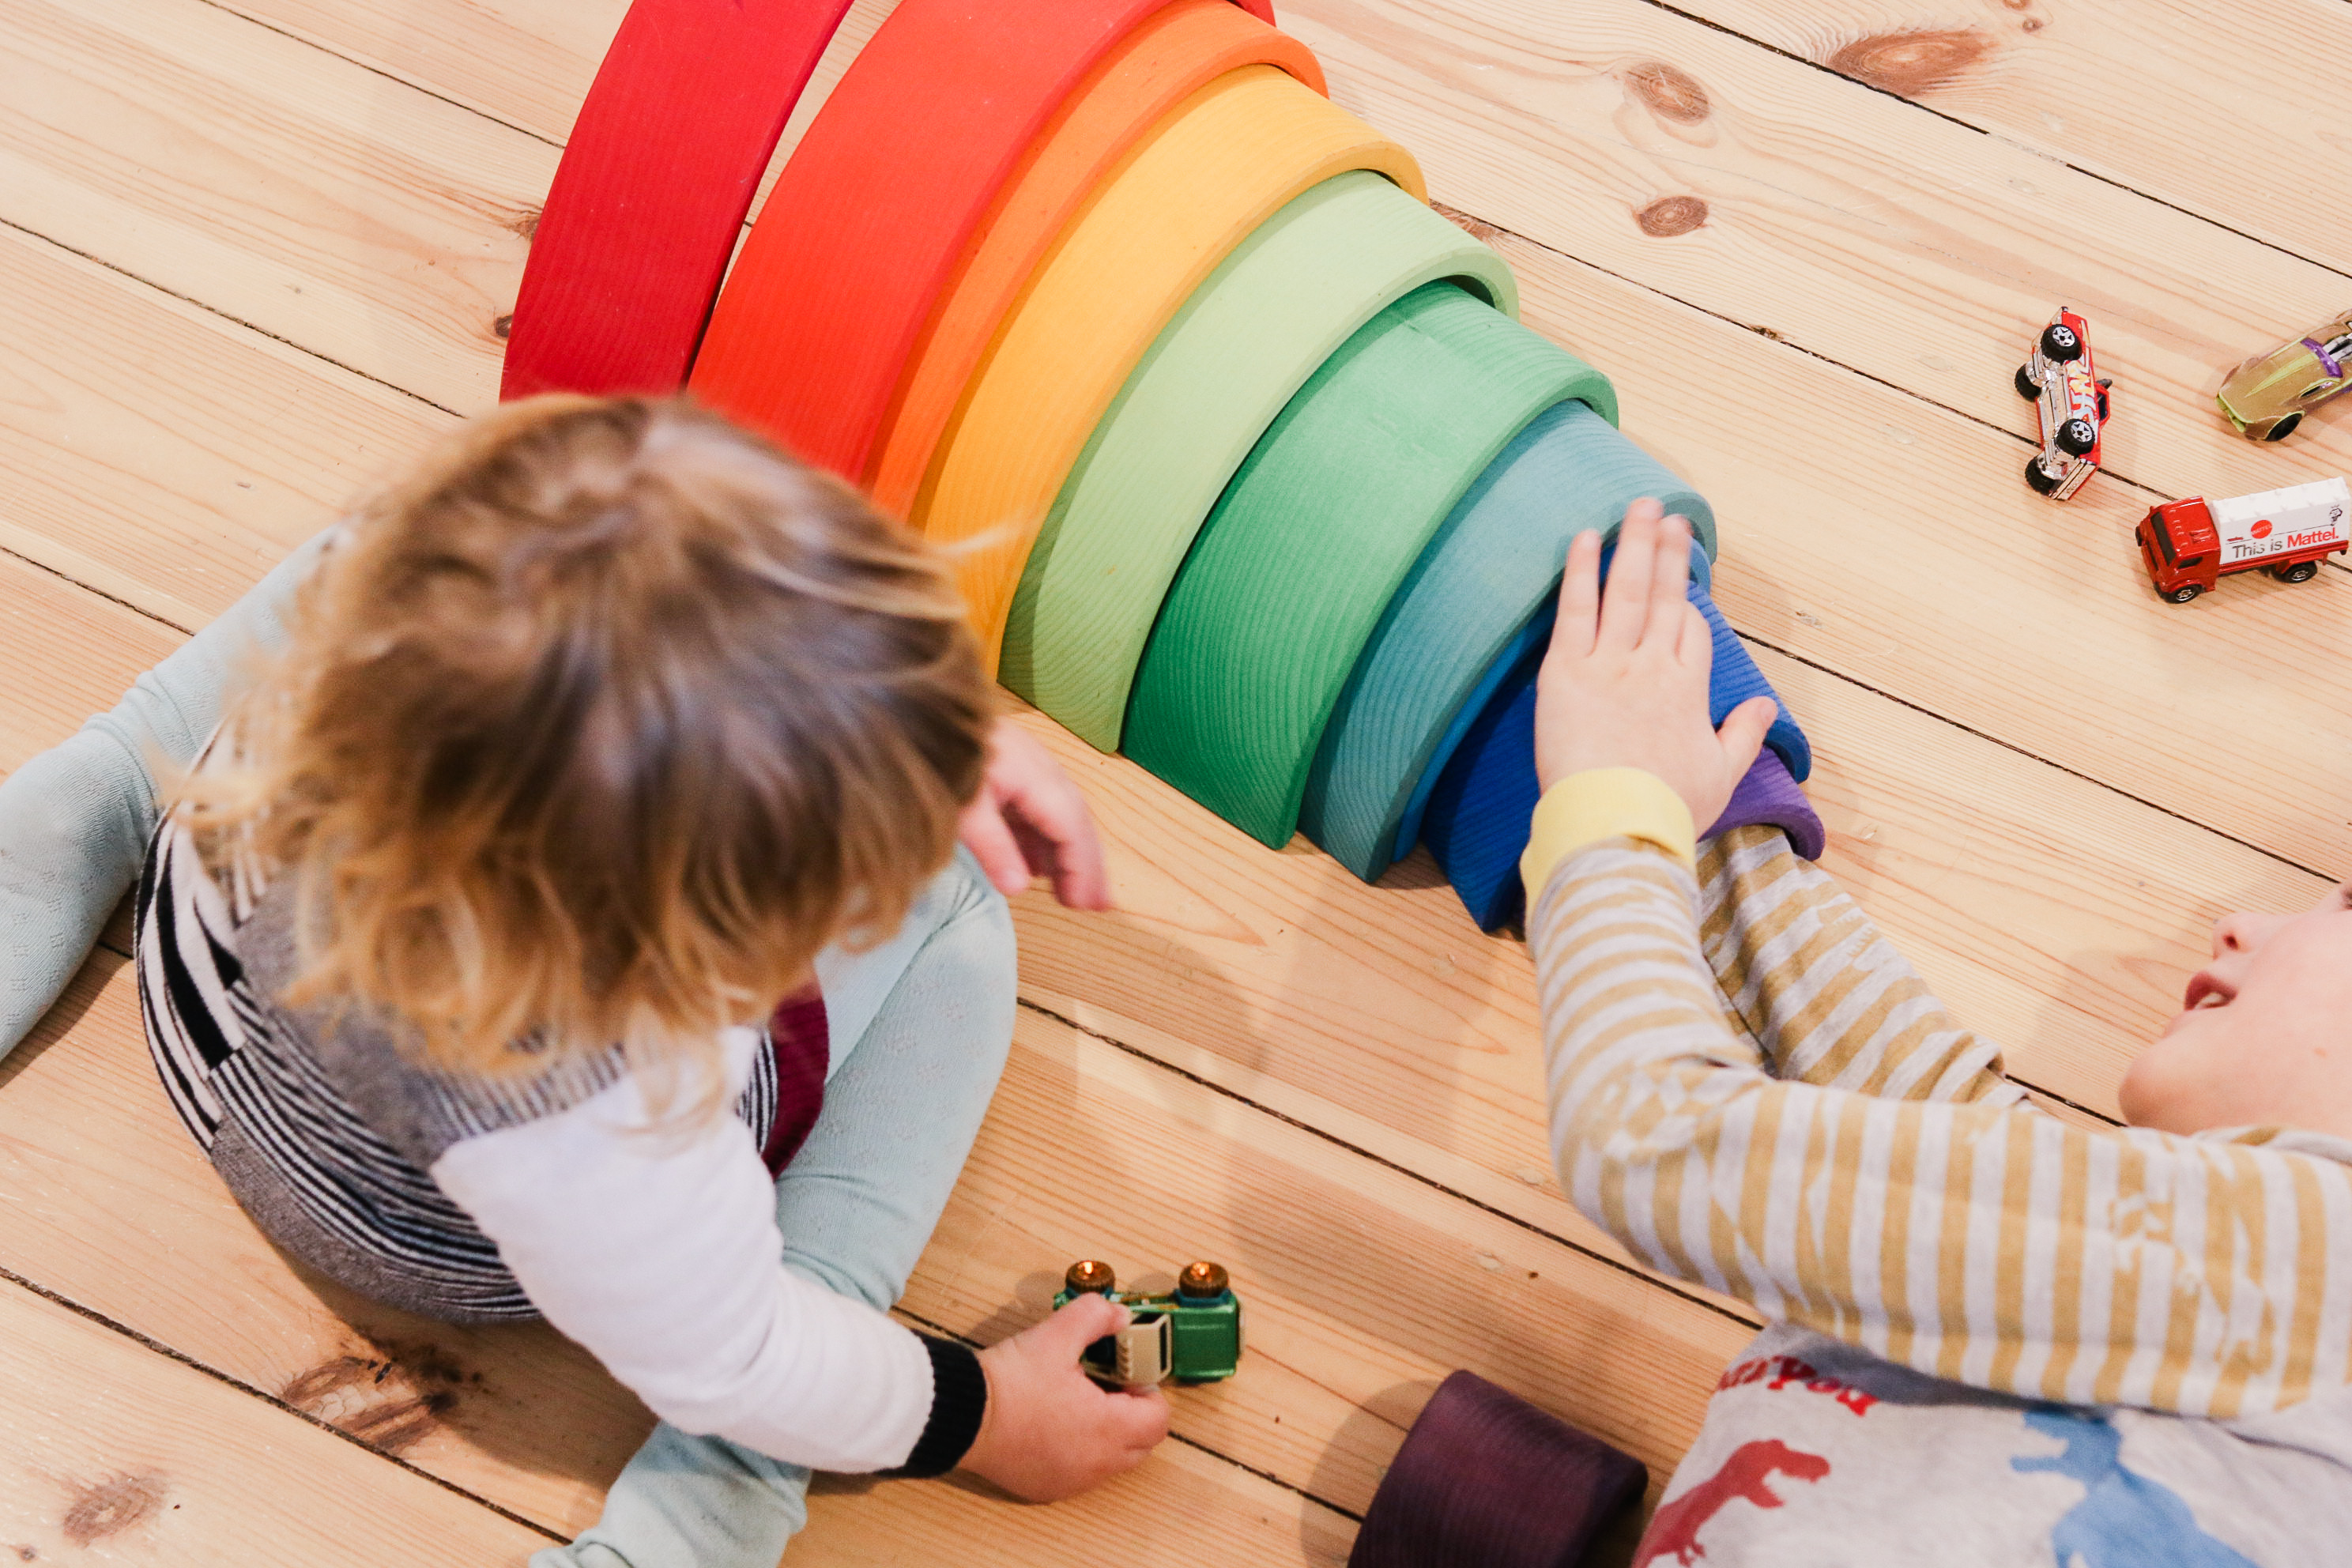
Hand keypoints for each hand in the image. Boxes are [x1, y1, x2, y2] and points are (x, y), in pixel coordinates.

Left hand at [957, 718, 1111, 909]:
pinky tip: (1039, 867)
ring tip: (1074, 894)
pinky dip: (1045, 842)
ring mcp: (1031, 771)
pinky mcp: (1015, 773)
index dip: (1081, 868)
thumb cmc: (945, 755)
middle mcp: (1043, 772)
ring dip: (1069, 856)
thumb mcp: (963, 806)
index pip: (1071, 829)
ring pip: (1062, 818)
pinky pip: (1040, 812)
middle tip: (1098, 906)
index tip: (1084, 904)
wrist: (928, 712)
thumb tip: (1019, 889)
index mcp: (1036, 778)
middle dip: (1088, 865)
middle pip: (1076, 823)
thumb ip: (992, 846)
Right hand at [959, 1293, 1169, 1500]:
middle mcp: (1095, 1464)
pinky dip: (1080, 1451)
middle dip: (1132, 1414)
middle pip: (1141, 1444)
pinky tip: (1054, 1424)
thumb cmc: (1010, 1381)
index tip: (1126, 1373)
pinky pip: (1080, 1474)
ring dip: (1107, 1434)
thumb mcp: (1056, 1335)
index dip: (1149, 1391)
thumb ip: (1095, 1316)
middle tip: (1106, 1385)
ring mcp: (1070, 1481)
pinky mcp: (1044, 1488)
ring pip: (1111, 1461)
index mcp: (1108, 1429)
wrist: (960, 1413)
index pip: (1158, 1419)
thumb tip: (1118, 1315)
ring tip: (1077, 1402)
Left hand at [1534, 500, 1777, 831]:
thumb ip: (1743, 736)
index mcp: (1688, 691)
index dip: (1688, 604)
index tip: (1685, 581)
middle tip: (1669, 515)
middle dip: (1668, 553)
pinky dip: (1582, 572)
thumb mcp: (1720, 776)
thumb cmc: (1666, 808)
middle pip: (1664, 598)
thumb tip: (1767, 708)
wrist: (1615, 823)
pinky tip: (1587, 538)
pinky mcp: (1567, 672)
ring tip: (1639, 507)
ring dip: (1634, 545)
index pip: (1692, 632)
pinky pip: (1576, 610)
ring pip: (1626, 592)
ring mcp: (1611, 665)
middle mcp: (1653, 667)